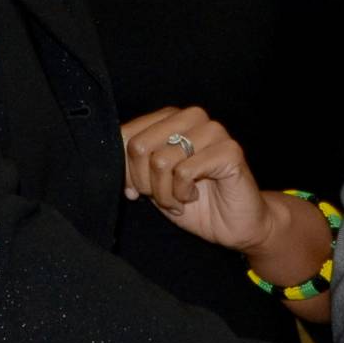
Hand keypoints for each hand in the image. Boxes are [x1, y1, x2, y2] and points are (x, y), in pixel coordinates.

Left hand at [120, 106, 267, 248]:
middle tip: (162, 196)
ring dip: (165, 193)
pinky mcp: (230, 150)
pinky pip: (185, 171)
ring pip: (161, 161)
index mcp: (170, 119)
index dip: (125, 171)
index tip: (137, 190)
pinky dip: (183, 194)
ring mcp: (214, 131)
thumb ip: (132, 166)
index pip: (126, 135)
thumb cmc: (193, 201)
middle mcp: (192, 117)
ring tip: (180, 199)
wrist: (234, 225)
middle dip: (145, 182)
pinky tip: (194, 197)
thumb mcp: (153, 183)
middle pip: (140, 146)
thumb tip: (109, 160)